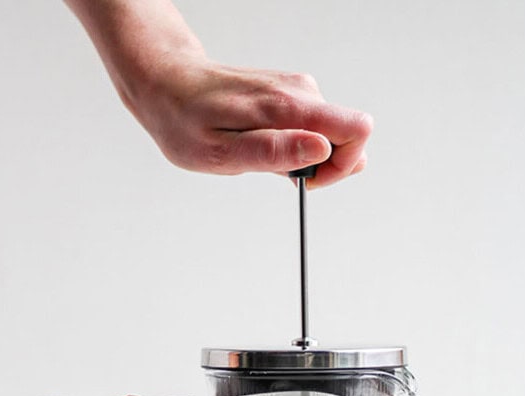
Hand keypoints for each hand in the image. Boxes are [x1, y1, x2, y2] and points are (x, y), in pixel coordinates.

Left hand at [126, 57, 372, 188]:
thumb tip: (322, 150)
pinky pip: (314, 128)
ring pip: (331, 136)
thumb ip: (275, 153)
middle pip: (349, 136)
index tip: (309, 181)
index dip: (341, 166)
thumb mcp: (223, 152)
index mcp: (288, 107)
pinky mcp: (290, 94)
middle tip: (279, 173)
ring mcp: (297, 90)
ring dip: (304, 158)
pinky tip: (262, 144)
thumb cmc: (188, 121)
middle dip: (324, 167)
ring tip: (261, 157)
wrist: (167, 84)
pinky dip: (294, 147)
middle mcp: (300, 91)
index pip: (356, 130)